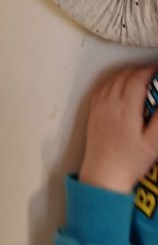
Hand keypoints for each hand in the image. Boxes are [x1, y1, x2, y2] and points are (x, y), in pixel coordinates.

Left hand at [80, 66, 157, 192]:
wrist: (104, 173)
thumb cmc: (130, 160)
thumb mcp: (153, 143)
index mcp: (126, 108)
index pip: (137, 79)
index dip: (149, 71)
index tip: (157, 71)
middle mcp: (110, 102)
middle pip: (124, 76)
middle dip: (139, 71)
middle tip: (152, 75)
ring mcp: (99, 105)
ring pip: (113, 80)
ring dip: (127, 75)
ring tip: (140, 79)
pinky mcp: (93, 110)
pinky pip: (103, 87)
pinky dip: (114, 82)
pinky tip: (121, 88)